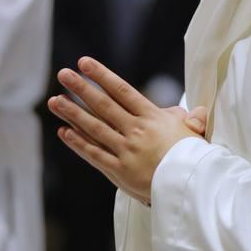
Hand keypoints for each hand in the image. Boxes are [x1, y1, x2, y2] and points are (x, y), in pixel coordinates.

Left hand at [49, 56, 207, 203]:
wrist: (190, 187)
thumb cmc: (194, 160)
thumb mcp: (194, 134)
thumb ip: (190, 121)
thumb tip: (196, 112)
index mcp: (153, 118)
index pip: (123, 91)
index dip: (102, 76)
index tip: (85, 64)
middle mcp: (136, 131)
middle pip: (103, 105)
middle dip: (81, 88)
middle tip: (63, 74)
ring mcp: (125, 150)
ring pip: (94, 128)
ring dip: (72, 113)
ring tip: (55, 101)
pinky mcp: (119, 171)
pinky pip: (94, 154)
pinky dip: (78, 143)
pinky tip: (64, 132)